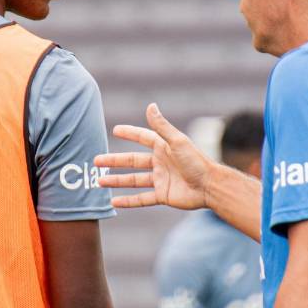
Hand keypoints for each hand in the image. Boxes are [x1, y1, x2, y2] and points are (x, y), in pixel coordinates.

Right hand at [96, 103, 211, 209]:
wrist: (210, 186)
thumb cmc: (197, 161)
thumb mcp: (177, 141)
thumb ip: (161, 126)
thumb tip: (150, 105)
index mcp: (164, 148)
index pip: (143, 138)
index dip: (130, 133)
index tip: (115, 130)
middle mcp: (160, 163)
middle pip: (133, 161)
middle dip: (114, 161)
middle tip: (96, 161)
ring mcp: (161, 180)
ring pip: (134, 180)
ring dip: (117, 181)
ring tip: (99, 181)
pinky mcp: (163, 195)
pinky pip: (142, 198)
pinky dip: (128, 201)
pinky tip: (114, 202)